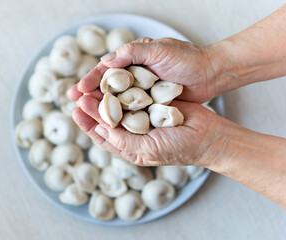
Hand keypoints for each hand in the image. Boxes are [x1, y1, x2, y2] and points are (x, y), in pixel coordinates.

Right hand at [70, 37, 219, 103]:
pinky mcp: (151, 103)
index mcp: (133, 59)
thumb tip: (106, 60)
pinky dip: (120, 116)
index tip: (77, 91)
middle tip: (74, 104)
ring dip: (101, 107)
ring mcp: (142, 90)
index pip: (106, 70)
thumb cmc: (187, 59)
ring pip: (117, 100)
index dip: (90, 80)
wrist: (211, 74)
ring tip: (86, 116)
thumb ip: (133, 52)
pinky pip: (131, 110)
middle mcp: (134, 75)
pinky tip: (109, 123)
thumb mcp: (160, 50)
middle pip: (107, 86)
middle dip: (90, 95)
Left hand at [71, 92, 227, 165]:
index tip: (75, 111)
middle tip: (78, 94)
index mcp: (130, 148)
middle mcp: (133, 133)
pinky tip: (114, 80)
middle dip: (92, 107)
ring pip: (118, 105)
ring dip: (105, 96)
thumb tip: (99, 131)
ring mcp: (143, 117)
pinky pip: (134, 95)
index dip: (88, 124)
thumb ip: (124, 142)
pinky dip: (123, 89)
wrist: (210, 135)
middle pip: (107, 119)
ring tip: (91, 85)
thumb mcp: (150, 150)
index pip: (103, 136)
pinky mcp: (152, 103)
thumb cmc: (182, 148)